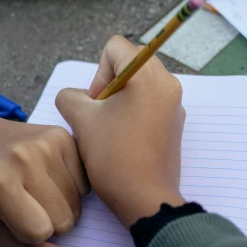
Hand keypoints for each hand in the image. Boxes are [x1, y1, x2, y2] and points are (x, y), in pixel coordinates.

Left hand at [0, 88, 88, 246]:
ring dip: (62, 205)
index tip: (12, 219)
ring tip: (36, 189)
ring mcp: (48, 143)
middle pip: (65, 219)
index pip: (39, 232)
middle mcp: (26, 158)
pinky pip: (86, 181)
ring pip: (78, 203)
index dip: (28, 234)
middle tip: (26, 204)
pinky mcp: (64, 135)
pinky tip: (49, 177)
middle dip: (49, 221)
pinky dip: (72, 186)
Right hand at [56, 36, 185, 228]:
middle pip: (130, 64)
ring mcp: (175, 106)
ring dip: (119, 101)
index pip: (116, 47)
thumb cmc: (113, 156)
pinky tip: (123, 141)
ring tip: (110, 130)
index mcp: (149, 75)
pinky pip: (150, 105)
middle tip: (99, 115)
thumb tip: (78, 98)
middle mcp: (168, 84)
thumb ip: (71, 96)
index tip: (95, 103)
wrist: (145, 198)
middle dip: (108, 85)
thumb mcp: (81, 120)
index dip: (97, 72)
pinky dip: (133, 114)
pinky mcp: (175, 125)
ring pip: (139, 86)